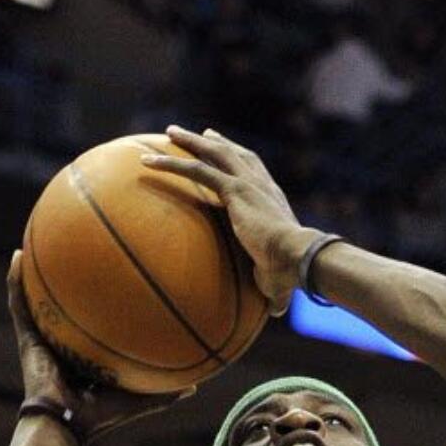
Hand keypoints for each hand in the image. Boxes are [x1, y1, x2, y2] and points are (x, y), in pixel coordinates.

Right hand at [8, 254, 192, 445]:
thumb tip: (196, 386)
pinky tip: (18, 256)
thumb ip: (165, 392)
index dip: (100, 302)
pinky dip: (16, 281)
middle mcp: (64, 343)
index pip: (93, 322)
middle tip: (78, 249)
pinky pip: (19, 303)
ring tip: (39, 238)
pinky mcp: (27, 338)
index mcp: (87, 355)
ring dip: (37, 272)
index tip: (111, 276)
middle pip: (66, 305)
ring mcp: (43, 339)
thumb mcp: (140, 398)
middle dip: (70, 279)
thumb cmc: (103, 417)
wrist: (69, 423)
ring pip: (37, 298)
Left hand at [143, 127, 313, 314]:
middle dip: (216, 141)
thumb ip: (274, 290)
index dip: (239, 159)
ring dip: (190, 141)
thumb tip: (275, 312)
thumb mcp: (279, 279)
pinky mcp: (234, 190)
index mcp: (273, 199)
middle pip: (235, 154)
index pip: (254, 172)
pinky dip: (171, 164)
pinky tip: (148, 161)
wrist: (296, 256)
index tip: (227, 151)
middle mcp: (261, 185)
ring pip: (214, 153)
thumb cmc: (291, 272)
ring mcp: (247, 184)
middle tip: (200, 133)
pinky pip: (197, 171)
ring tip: (169, 133)